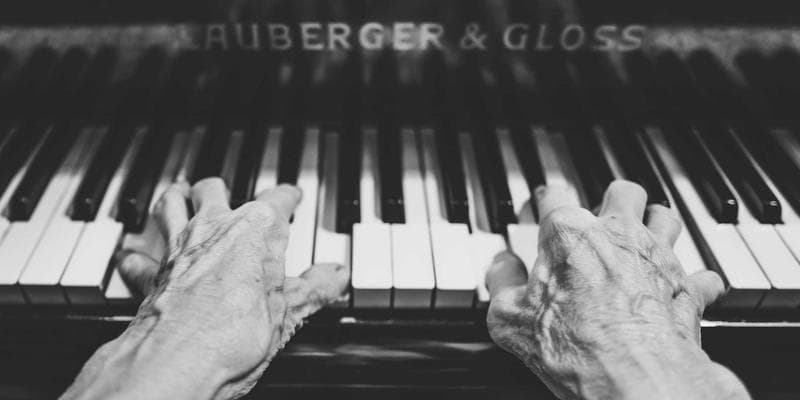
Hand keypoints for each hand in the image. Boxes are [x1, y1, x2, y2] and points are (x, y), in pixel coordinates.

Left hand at [62, 178, 348, 399]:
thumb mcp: (289, 313)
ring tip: (179, 196)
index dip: (288, 197)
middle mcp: (214, 228)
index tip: (292, 197)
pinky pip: (139, 256)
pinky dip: (138, 256)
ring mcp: (178, 248)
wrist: (179, 361)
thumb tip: (334, 276)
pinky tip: (135, 257)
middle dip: (221, 189)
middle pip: (213, 189)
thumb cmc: (232, 335)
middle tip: (229, 194)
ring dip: (175, 199)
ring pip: (170, 204)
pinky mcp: (150, 274)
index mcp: (255, 230)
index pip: (277, 199)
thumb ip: (314, 289)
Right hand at [486, 181, 749, 399]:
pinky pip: (703, 274)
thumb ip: (500, 282)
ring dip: (656, 225)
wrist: (634, 377)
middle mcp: (617, 235)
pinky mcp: (688, 288)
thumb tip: (500, 267)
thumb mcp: (509, 318)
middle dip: (613, 200)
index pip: (553, 196)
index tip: (540, 209)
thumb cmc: (573, 347)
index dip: (543, 201)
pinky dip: (693, 281)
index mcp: (568, 234)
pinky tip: (683, 289)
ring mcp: (657, 258)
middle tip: (601, 217)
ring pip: (666, 216)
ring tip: (643, 241)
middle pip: (623, 192)